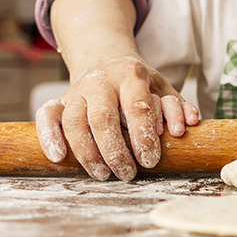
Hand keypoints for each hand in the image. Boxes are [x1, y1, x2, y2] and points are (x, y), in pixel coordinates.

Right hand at [35, 57, 198, 180]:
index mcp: (132, 75)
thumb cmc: (141, 85)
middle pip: (103, 118)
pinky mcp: (60, 100)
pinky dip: (50, 136)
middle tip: (128, 173)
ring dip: (88, 153)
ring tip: (103, 174)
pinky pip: (48, 116)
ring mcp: (78, 90)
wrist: (107, 61)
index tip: (150, 160)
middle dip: (116, 150)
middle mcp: (102, 81)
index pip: (137, 106)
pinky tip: (59, 157)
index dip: (143, 136)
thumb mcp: (164, 90)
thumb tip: (189, 125)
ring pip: (75, 121)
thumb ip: (177, 108)